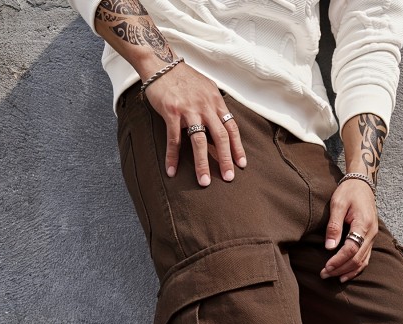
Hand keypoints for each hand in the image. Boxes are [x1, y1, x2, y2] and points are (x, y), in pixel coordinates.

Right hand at [143, 62, 246, 186]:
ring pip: (199, 141)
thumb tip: (223, 123)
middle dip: (225, 159)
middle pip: (220, 137)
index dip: (238, 147)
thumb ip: (214, 106)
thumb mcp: (206, 88)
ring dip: (202, 163)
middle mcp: (205, 106)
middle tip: (228, 178)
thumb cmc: (183, 78)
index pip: (232, 127)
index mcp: (216, 101)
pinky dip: (173, 156)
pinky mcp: (171, 112)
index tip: (241, 164)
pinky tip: (172, 170)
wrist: (160, 64)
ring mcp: (188, 109)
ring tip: (203, 181)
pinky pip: (174, 139)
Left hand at [321, 179, 377, 281]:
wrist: (362, 184)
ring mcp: (372, 237)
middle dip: (340, 269)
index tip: (326, 267)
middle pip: (357, 258)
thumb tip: (329, 247)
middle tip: (324, 274)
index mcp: (364, 224)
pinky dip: (355, 269)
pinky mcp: (370, 239)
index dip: (338, 260)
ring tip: (332, 277)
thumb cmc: (348, 191)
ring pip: (362, 261)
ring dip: (347, 271)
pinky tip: (345, 275)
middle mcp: (371, 233)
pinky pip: (365, 258)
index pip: (351, 249)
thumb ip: (334, 226)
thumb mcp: (338, 204)